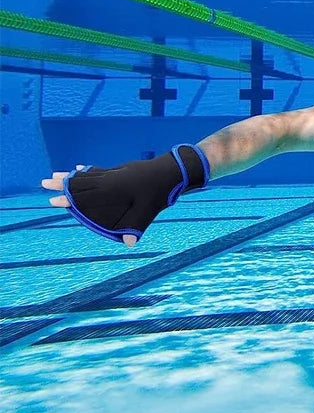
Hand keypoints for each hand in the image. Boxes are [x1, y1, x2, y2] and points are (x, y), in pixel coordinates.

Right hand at [40, 145, 208, 245]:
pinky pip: (99, 170)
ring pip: (87, 174)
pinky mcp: (120, 170)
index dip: (68, 198)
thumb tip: (130, 244)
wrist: (171, 171)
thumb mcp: (149, 210)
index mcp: (113, 189)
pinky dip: (87, 170)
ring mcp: (114, 173)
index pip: (85, 195)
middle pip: (81, 181)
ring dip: (71, 175)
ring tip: (56, 174)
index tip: (52, 200)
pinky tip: (79, 168)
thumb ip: (136, 226)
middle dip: (62, 183)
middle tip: (44, 182)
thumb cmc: (160, 192)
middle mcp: (110, 179)